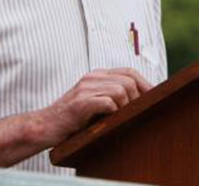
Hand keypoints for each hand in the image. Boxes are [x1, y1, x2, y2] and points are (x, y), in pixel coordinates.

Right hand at [35, 68, 151, 145]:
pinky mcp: (80, 103)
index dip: (145, 84)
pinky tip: (109, 119)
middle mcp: (92, 78)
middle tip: (138, 112)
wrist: (43, 126)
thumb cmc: (71, 119)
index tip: (154, 97)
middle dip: (138, 97)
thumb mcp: (93, 102)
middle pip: (128, 79)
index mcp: (96, 75)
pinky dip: (113, 112)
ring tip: (120, 118)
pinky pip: (107, 102)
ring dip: (126, 106)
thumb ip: (111, 97)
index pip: (129, 72)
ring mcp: (85, 89)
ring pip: (120, 90)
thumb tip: (141, 101)